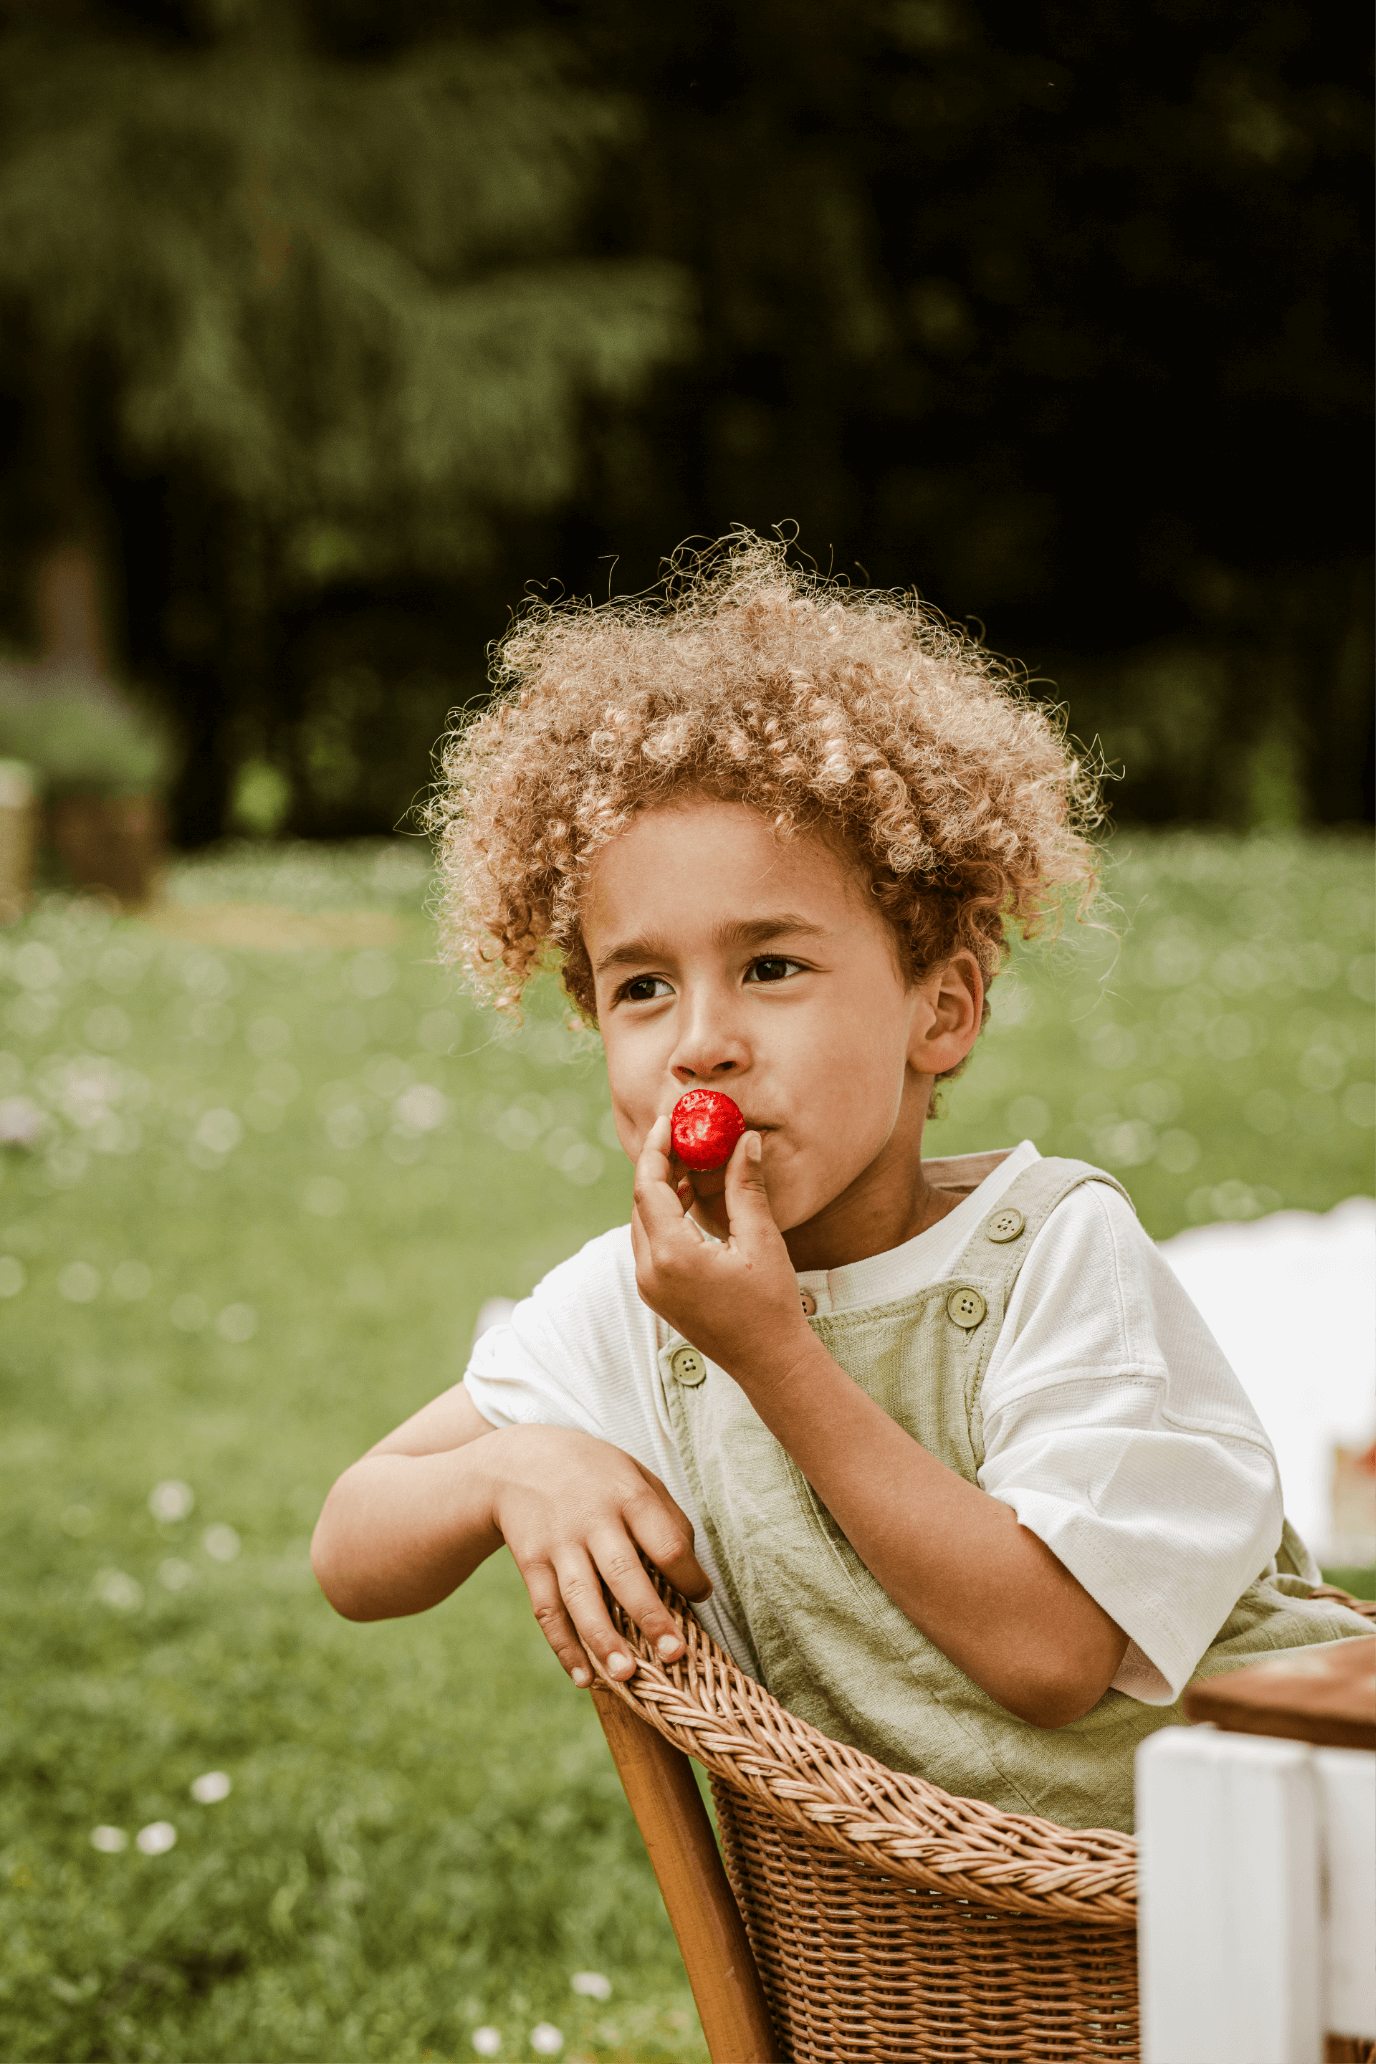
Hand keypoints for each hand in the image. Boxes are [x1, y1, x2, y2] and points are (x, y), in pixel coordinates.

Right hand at [483, 1422, 710, 1687]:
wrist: (521, 1461)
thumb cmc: (596, 1475)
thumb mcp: (636, 1476)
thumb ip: (667, 1519)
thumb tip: (694, 1577)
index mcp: (628, 1495)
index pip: (665, 1541)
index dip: (687, 1574)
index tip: (700, 1597)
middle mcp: (593, 1520)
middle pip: (623, 1573)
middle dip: (650, 1617)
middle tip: (674, 1655)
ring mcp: (559, 1543)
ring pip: (581, 1597)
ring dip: (603, 1640)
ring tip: (626, 1677)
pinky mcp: (532, 1562)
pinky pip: (547, 1610)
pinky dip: (564, 1647)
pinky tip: (584, 1677)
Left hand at [630, 1116, 812, 1381]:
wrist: (768, 1362)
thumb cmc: (770, 1303)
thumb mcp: (760, 1240)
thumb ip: (746, 1186)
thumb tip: (745, 1139)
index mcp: (672, 1256)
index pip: (648, 1188)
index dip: (655, 1150)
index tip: (666, 1120)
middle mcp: (650, 1272)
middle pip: (640, 1203)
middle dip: (657, 1165)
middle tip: (679, 1134)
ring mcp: (649, 1287)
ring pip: (642, 1223)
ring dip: (660, 1190)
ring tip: (687, 1160)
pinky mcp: (656, 1295)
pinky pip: (649, 1244)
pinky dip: (663, 1216)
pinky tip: (688, 1199)